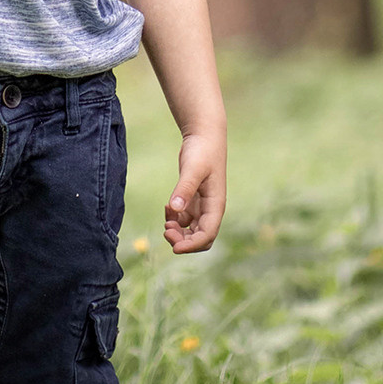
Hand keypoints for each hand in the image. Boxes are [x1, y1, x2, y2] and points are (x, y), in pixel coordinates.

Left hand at [164, 130, 225, 254]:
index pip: (207, 235)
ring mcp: (202, 206)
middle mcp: (211, 209)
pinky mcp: (193, 200)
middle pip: (200, 238)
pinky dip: (174, 220)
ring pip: (191, 231)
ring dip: (178, 232)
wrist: (203, 136)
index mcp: (216, 205)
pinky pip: (184, 220)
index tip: (174, 247)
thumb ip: (184, 189)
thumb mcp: (192, 169)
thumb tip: (175, 210)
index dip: (192, 245)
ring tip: (166, 220)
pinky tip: (167, 208)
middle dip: (184, 241)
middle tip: (166, 231)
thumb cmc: (202, 151)